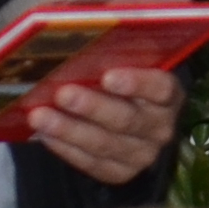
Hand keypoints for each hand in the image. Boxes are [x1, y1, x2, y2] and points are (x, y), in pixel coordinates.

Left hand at [29, 61, 184, 187]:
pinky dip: (66, 148)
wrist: (126, 116)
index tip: (108, 76)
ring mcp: (141, 154)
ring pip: (105, 144)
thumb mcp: (126, 64)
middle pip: (128, 119)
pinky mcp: (120, 172)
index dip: (137, 83)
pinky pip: (92, 164)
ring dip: (69, 129)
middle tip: (62, 94)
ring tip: (40, 116)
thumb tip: (78, 34)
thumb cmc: (121, 81)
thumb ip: (112, 54)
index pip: (161, 88)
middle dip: (92, 106)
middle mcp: (160, 128)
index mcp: (168, 96)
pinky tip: (45, 134)